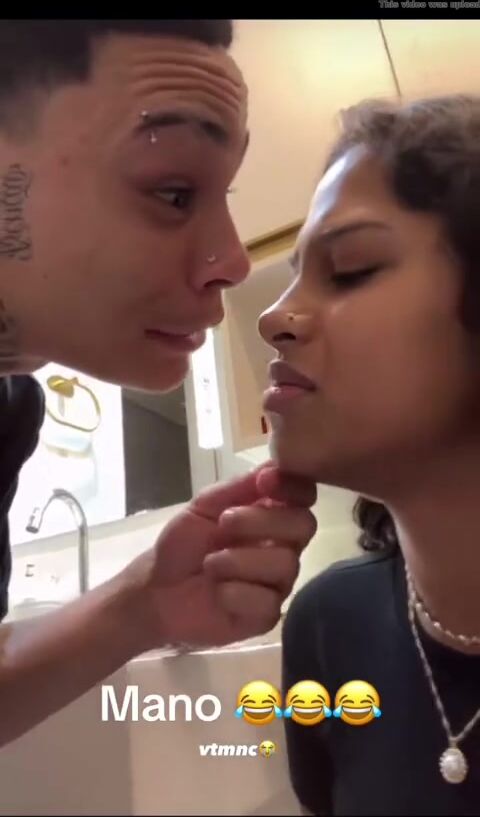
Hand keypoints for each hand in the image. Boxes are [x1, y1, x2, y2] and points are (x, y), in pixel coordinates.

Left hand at [123, 464, 316, 650]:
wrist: (157, 589)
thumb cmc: (182, 544)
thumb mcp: (204, 506)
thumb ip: (239, 486)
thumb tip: (275, 466)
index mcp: (271, 516)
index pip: (304, 496)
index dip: (292, 487)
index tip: (264, 484)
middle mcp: (283, 547)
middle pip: (304, 526)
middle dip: (263, 521)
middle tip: (225, 523)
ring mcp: (277, 582)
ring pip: (286, 564)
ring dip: (239, 560)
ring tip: (210, 565)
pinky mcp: (266, 616)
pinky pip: (268, 601)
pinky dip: (236, 593)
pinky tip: (217, 593)